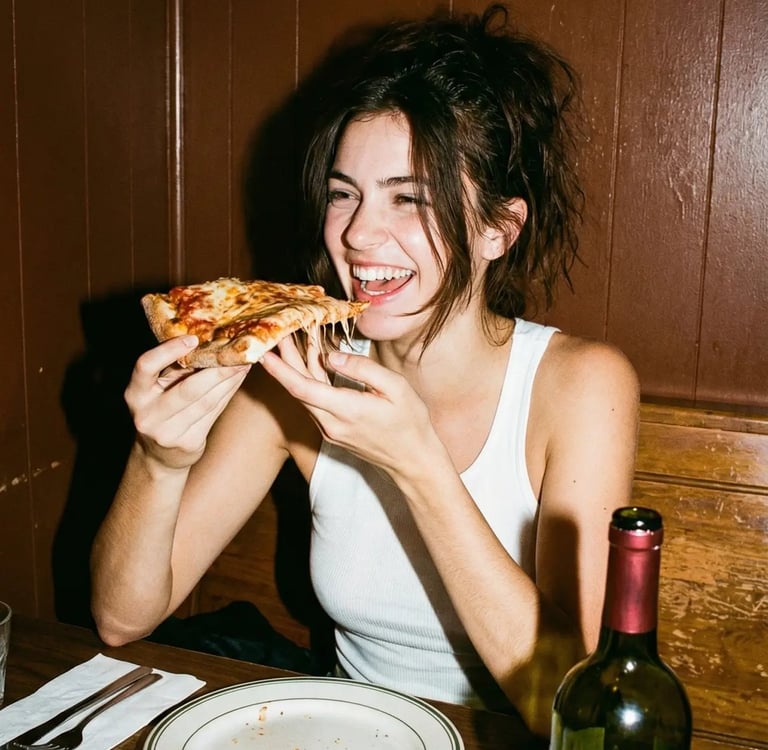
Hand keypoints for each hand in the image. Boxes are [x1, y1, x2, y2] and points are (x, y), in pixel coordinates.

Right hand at [125, 335, 250, 468]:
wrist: (159, 455)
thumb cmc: (162, 409)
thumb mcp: (159, 388)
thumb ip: (175, 367)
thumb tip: (209, 339)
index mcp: (135, 393)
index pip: (145, 366)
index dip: (168, 351)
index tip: (193, 339)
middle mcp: (146, 414)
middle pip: (188, 389)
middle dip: (217, 370)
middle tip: (239, 353)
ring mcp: (167, 432)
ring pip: (206, 401)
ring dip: (229, 380)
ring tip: (244, 363)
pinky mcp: (188, 443)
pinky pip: (214, 413)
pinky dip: (228, 393)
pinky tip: (238, 380)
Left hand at [260, 336, 435, 477]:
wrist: (413, 460)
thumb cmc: (410, 423)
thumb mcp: (396, 388)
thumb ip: (363, 369)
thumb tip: (333, 357)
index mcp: (346, 411)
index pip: (303, 389)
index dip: (281, 370)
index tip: (265, 354)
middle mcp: (331, 424)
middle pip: (298, 390)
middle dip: (284, 361)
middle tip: (276, 336)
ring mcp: (330, 429)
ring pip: (305, 396)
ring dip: (296, 369)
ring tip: (291, 342)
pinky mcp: (333, 430)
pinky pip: (315, 402)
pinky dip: (310, 380)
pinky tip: (312, 362)